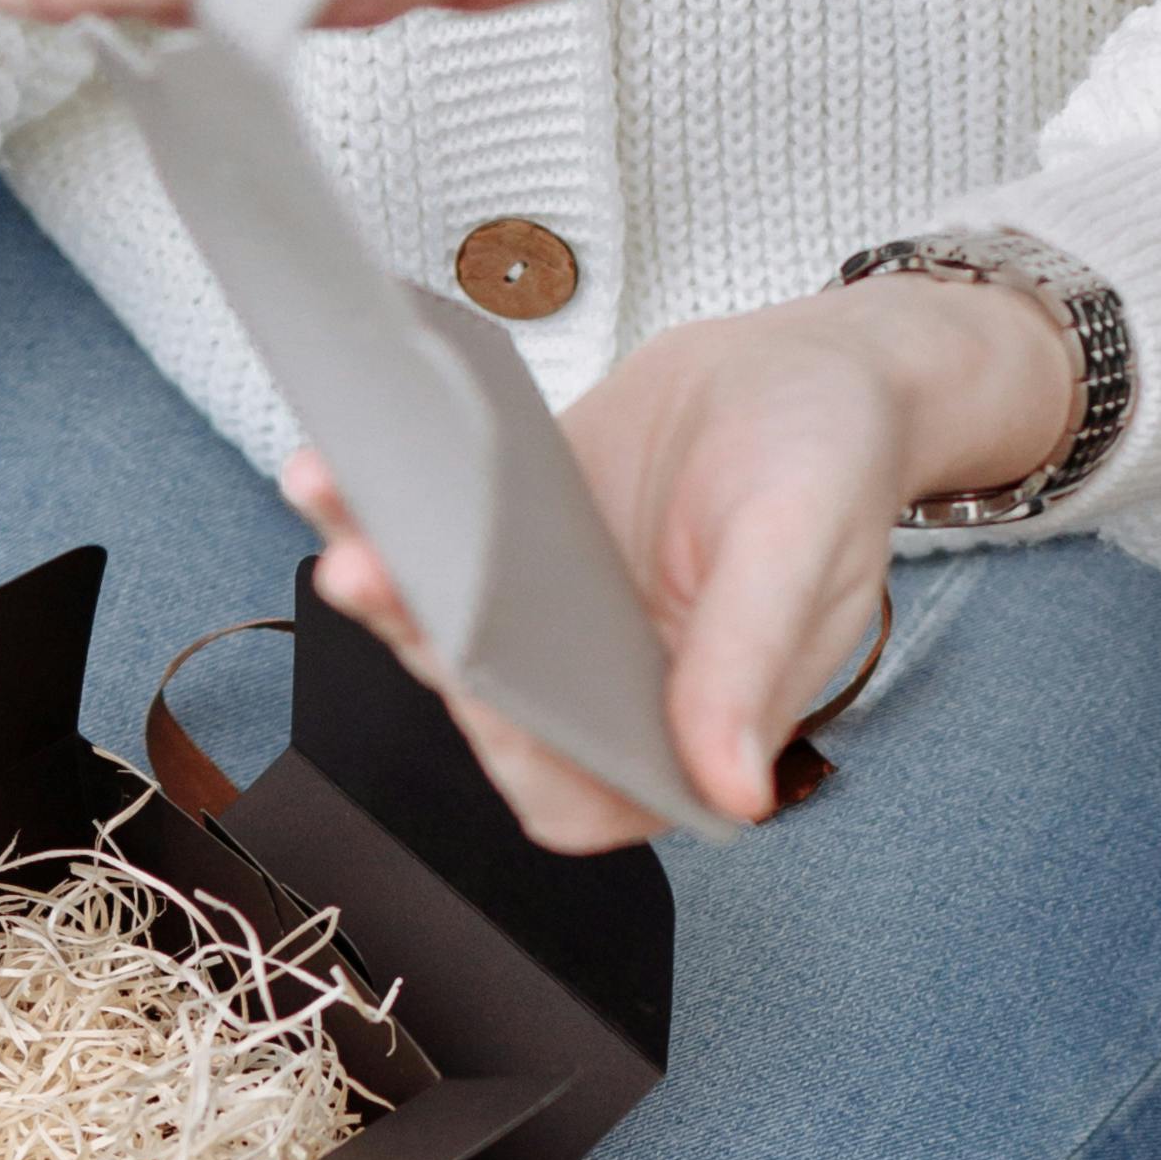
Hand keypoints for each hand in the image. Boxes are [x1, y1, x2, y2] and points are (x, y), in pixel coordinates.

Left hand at [296, 275, 1080, 847]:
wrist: (802, 367)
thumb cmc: (830, 462)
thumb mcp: (802, 547)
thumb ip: (751, 664)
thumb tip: (732, 791)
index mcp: (683, 731)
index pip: (583, 791)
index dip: (521, 753)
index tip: (474, 679)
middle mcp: (602, 694)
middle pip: (487, 705)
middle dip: (418, 637)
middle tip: (361, 565)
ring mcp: (545, 623)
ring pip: (441, 624)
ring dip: (377, 567)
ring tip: (330, 487)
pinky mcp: (506, 547)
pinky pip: (430, 543)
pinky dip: (380, 504)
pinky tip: (342, 456)